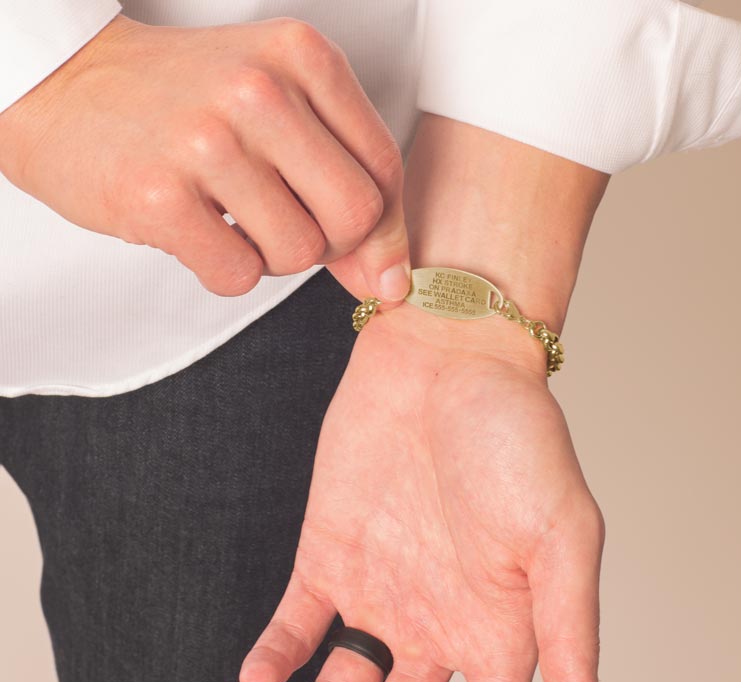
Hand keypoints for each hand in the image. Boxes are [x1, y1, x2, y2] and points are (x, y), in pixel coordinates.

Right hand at [0, 14, 409, 299]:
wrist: (66, 87)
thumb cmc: (187, 105)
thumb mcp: (279, 115)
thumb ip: (345, 187)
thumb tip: (392, 283)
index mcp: (302, 57)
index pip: (385, 170)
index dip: (376, 223)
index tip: (344, 233)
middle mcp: (258, 90)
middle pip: (354, 219)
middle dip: (328, 243)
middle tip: (284, 222)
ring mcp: (206, 142)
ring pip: (300, 253)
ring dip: (271, 255)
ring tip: (231, 217)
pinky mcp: (159, 196)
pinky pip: (239, 276)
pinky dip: (224, 269)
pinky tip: (198, 232)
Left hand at [239, 300, 610, 681]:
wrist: (445, 354)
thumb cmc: (515, 433)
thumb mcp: (560, 532)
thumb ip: (570, 628)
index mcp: (500, 629)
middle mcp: (441, 622)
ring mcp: (383, 590)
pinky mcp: (331, 551)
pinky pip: (299, 622)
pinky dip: (278, 655)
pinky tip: (262, 679)